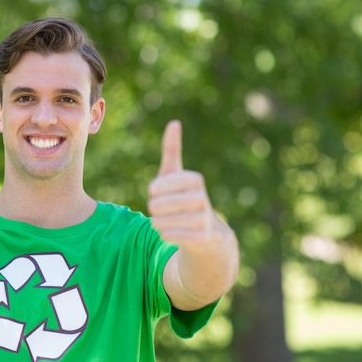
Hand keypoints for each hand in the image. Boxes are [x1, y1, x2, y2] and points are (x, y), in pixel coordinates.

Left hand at [147, 120, 219, 252]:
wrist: (208, 232)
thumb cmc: (185, 196)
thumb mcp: (176, 174)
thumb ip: (173, 150)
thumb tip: (174, 123)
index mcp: (195, 180)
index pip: (161, 184)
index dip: (155, 188)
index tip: (153, 190)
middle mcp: (202, 199)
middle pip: (159, 204)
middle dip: (154, 207)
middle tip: (156, 208)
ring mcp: (204, 220)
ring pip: (164, 221)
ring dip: (158, 221)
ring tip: (161, 220)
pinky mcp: (202, 238)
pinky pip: (172, 236)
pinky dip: (166, 234)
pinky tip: (169, 231)